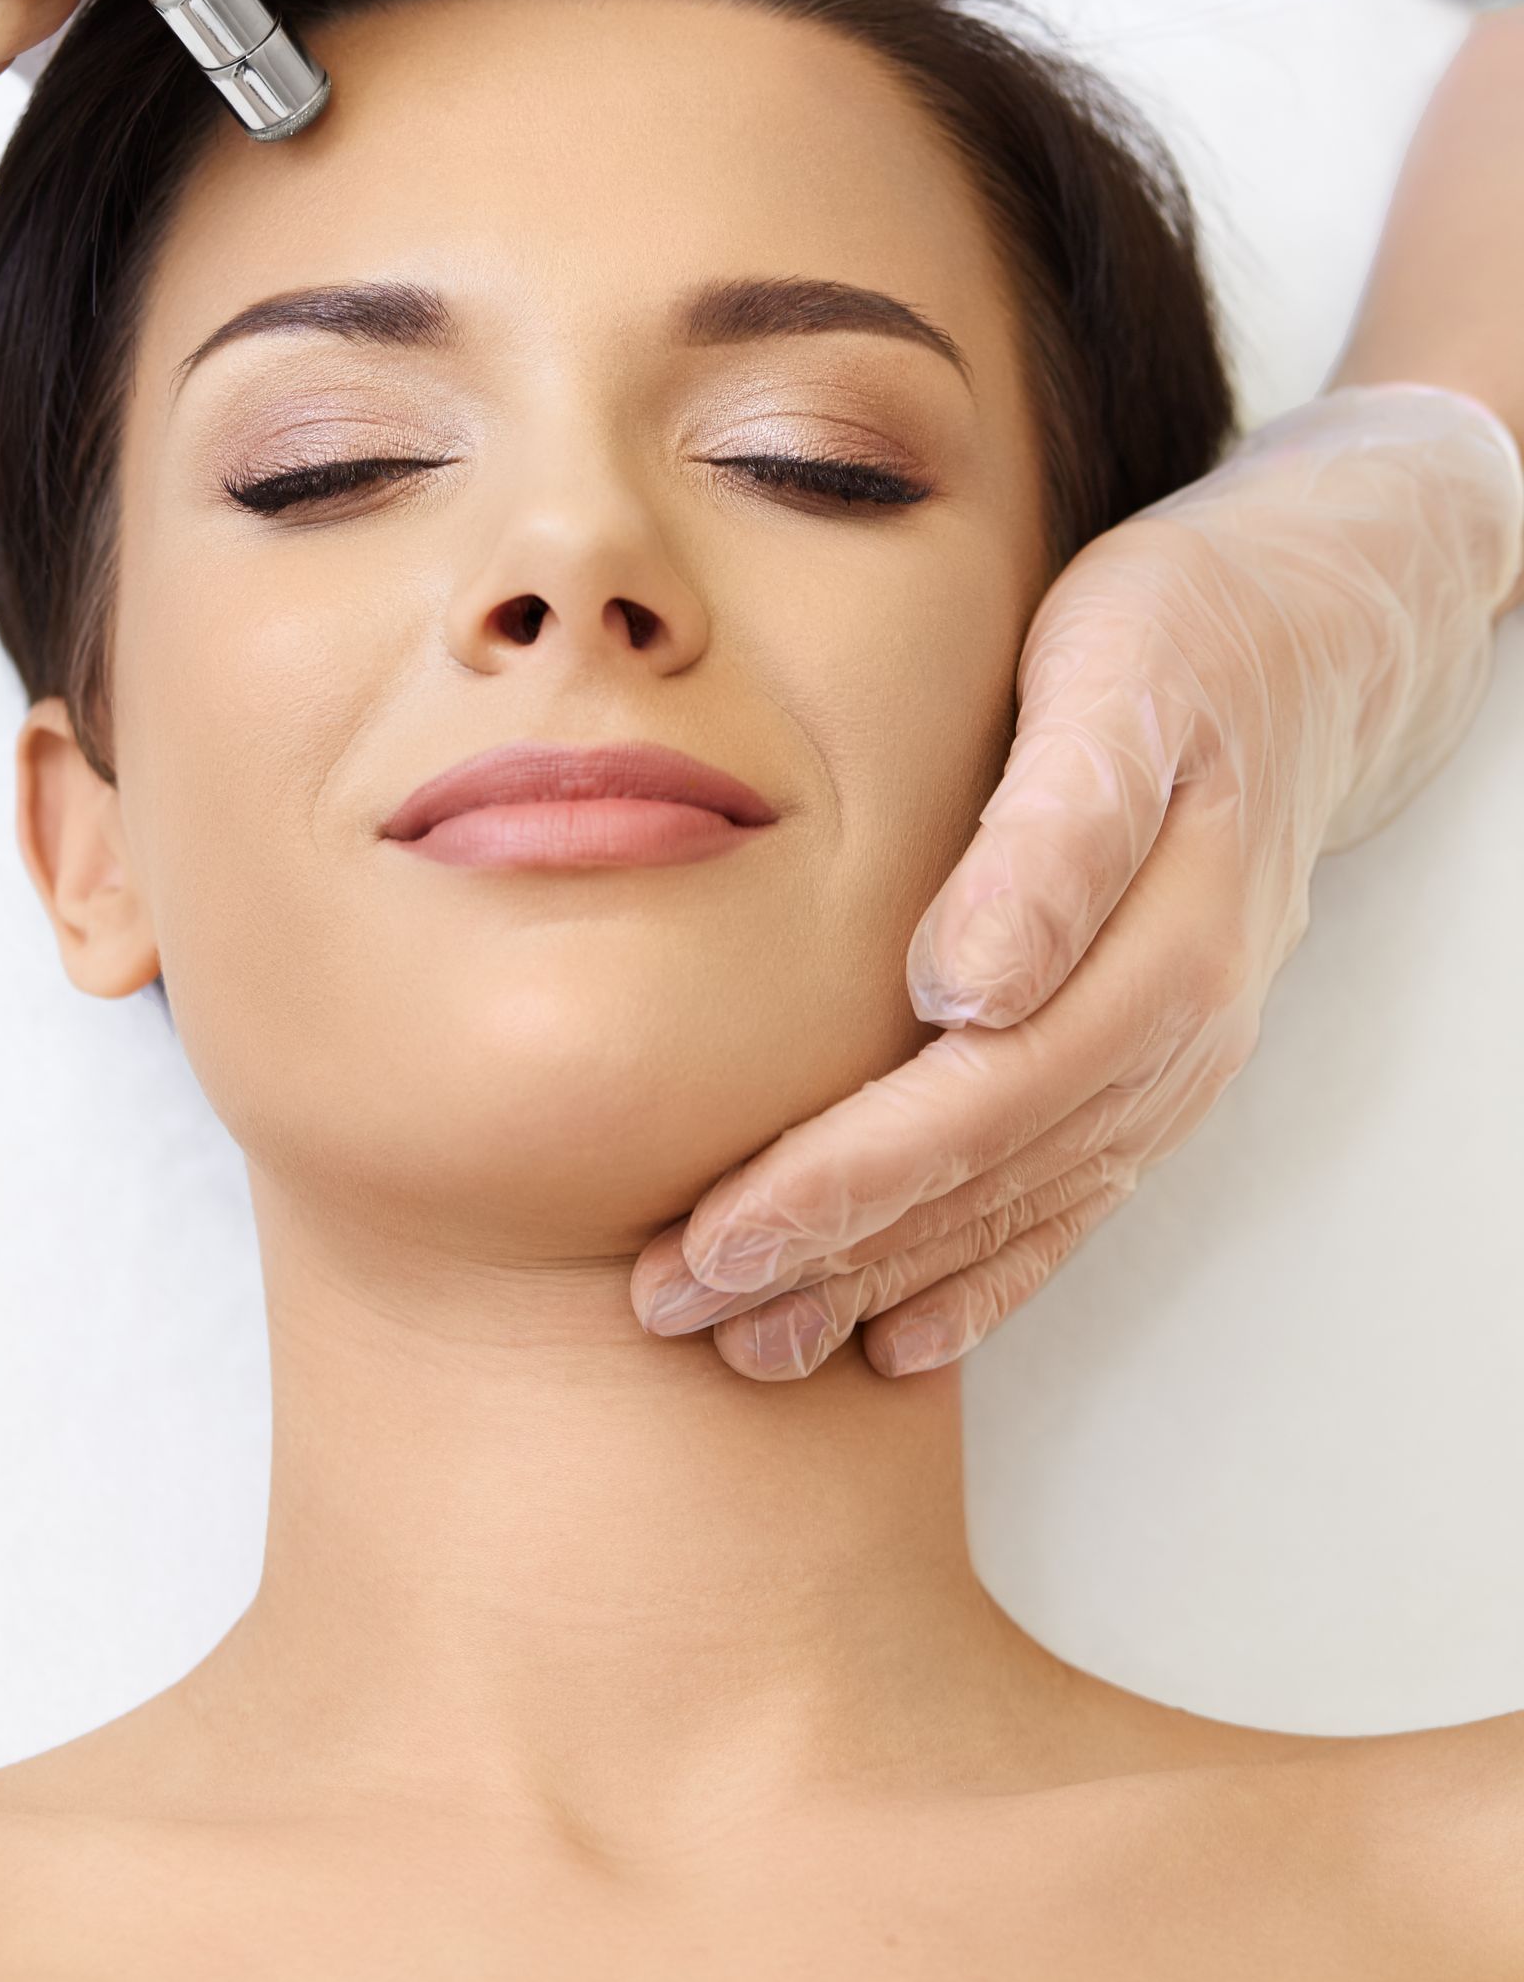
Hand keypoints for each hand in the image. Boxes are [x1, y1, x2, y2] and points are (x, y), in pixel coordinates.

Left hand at [633, 383, 1523, 1380]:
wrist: (1306, 641)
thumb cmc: (1182, 637)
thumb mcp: (1111, 685)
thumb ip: (1050, 836)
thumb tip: (971, 983)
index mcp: (1157, 954)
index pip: (973, 1104)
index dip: (841, 1184)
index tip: (714, 1238)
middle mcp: (1174, 1038)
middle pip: (981, 1180)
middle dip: (824, 1258)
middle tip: (675, 1309)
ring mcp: (1171, 1067)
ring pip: (1013, 1210)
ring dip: (880, 1286)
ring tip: (749, 1345)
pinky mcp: (1153, 1066)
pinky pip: (1068, 1200)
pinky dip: (984, 1279)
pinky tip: (900, 1337)